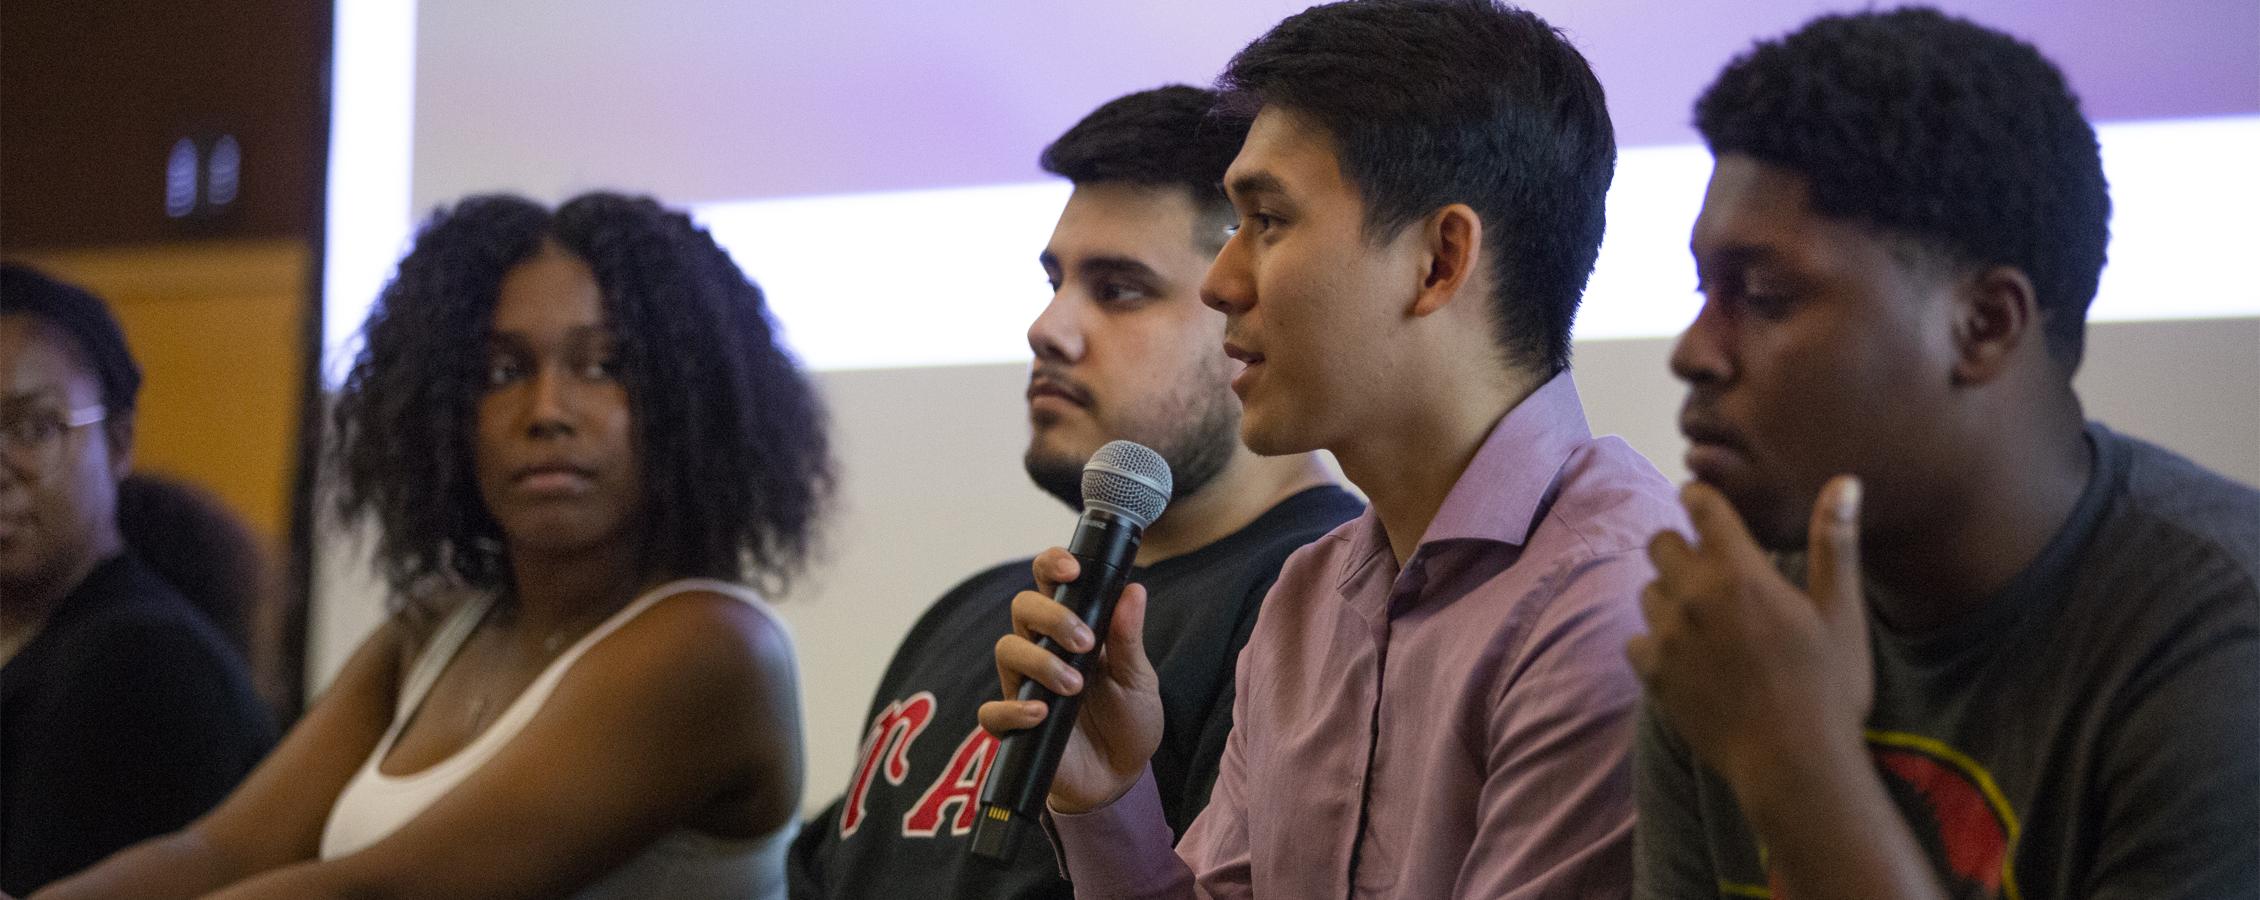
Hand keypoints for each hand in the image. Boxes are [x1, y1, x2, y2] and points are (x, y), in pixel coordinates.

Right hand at [977, 548, 1163, 814]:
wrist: (1121, 775)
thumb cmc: (1129, 719)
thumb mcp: (1138, 678)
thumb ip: (1129, 637)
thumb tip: (1134, 590)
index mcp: (1073, 629)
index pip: (1050, 583)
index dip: (1052, 565)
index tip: (1072, 569)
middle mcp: (1044, 650)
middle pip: (1023, 608)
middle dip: (1051, 616)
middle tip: (1083, 642)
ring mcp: (1026, 686)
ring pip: (1006, 650)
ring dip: (1040, 662)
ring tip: (1074, 685)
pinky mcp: (1016, 726)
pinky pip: (993, 712)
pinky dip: (1012, 710)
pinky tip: (1041, 713)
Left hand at [1626, 475, 1871, 790]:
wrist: (1793, 762)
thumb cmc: (1828, 686)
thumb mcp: (1841, 611)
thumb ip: (1834, 542)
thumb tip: (1844, 481)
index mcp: (1739, 571)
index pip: (1701, 507)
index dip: (1700, 500)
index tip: (1703, 505)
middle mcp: (1693, 595)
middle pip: (1661, 543)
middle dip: (1681, 547)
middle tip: (1708, 569)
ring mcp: (1668, 636)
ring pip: (1649, 591)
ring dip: (1670, 595)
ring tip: (1704, 618)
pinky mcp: (1653, 675)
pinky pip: (1637, 640)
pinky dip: (1656, 643)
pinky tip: (1685, 657)